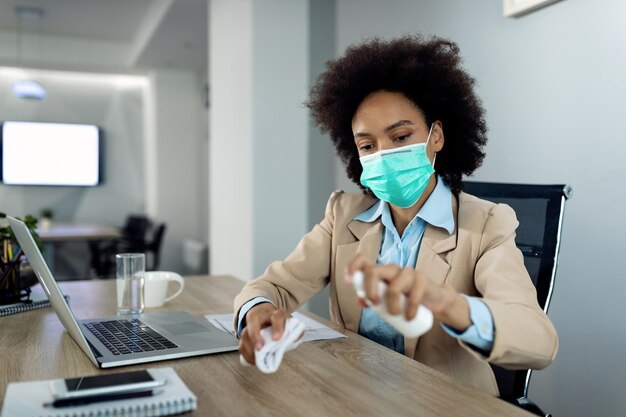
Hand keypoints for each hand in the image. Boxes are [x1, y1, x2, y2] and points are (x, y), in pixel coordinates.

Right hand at [239, 303, 290, 365]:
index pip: (277, 317)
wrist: (264, 312)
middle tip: (259, 348)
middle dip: (255, 336)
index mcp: (275, 314)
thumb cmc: (278, 321)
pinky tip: (252, 360)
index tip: (277, 339)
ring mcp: (250, 324)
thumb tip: (297, 337)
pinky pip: (241, 343)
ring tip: (256, 359)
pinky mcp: (244, 333)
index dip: (277, 327)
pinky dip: (245, 353)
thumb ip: (295, 330)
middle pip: (254, 323)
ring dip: (249, 348)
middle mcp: (260, 316)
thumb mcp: (288, 322)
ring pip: (245, 334)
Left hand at [346, 253, 470, 330]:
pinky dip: (410, 310)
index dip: (352, 267)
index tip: (348, 281)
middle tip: (375, 304)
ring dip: (392, 305)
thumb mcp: (387, 300)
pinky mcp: (422, 280)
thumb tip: (359, 301)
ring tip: (395, 315)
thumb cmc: (406, 298)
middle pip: (374, 272)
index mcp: (380, 272)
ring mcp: (407, 272)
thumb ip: (372, 299)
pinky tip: (409, 317)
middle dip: (370, 290)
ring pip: (393, 286)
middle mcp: (391, 269)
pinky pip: (413, 295)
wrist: (433, 300)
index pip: (363, 261)